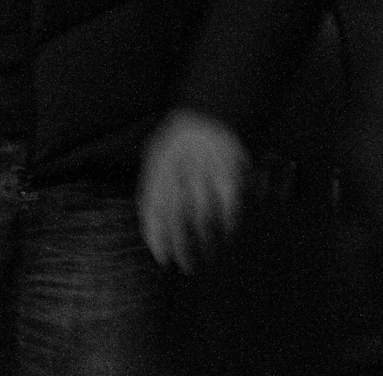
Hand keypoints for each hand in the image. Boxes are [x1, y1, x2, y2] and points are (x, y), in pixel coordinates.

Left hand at [137, 108, 248, 271]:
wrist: (205, 117)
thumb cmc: (175, 149)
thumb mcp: (155, 162)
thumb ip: (153, 194)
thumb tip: (153, 238)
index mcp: (157, 166)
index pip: (153, 205)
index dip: (157, 235)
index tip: (163, 259)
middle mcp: (179, 165)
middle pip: (177, 212)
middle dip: (182, 243)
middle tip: (186, 266)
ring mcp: (204, 165)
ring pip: (203, 209)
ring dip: (205, 237)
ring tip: (208, 257)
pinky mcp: (229, 165)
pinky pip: (229, 198)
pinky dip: (229, 219)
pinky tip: (228, 235)